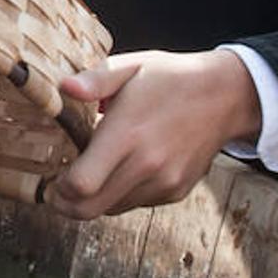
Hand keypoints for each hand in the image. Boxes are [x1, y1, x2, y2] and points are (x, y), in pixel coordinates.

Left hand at [48, 48, 262, 219]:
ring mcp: (164, 182)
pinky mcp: (176, 191)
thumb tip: (65, 88)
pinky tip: (121, 170)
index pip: (81, 185)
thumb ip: (95, 79)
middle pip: (90, 209)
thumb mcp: (131, 67)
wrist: (227, 96)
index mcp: (127, 135)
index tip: (51, 176)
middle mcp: (146, 166)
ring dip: (95, 199)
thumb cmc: (171, 78)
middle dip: (67, 204)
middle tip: (57, 189)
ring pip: (112, 210)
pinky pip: (136, 204)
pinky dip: (121, 195)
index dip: (58, 188)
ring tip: (90, 173)